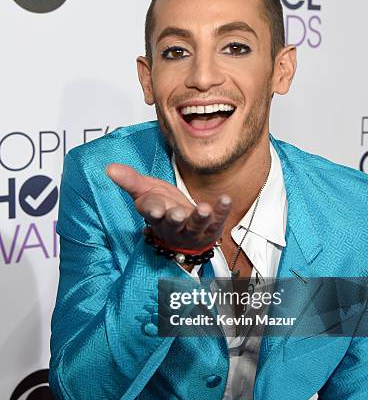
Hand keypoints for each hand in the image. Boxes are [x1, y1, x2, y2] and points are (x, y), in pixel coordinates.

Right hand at [105, 163, 231, 249]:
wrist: (185, 232)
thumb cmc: (164, 207)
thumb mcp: (146, 192)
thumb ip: (130, 180)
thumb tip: (109, 168)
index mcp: (156, 215)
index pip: (152, 212)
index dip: (153, 210)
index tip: (154, 208)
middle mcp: (173, 225)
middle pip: (173, 223)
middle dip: (175, 218)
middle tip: (177, 213)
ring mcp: (193, 228)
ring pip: (195, 225)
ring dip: (200, 217)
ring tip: (204, 209)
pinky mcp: (211, 227)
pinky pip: (217, 219)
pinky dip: (221, 210)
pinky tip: (225, 199)